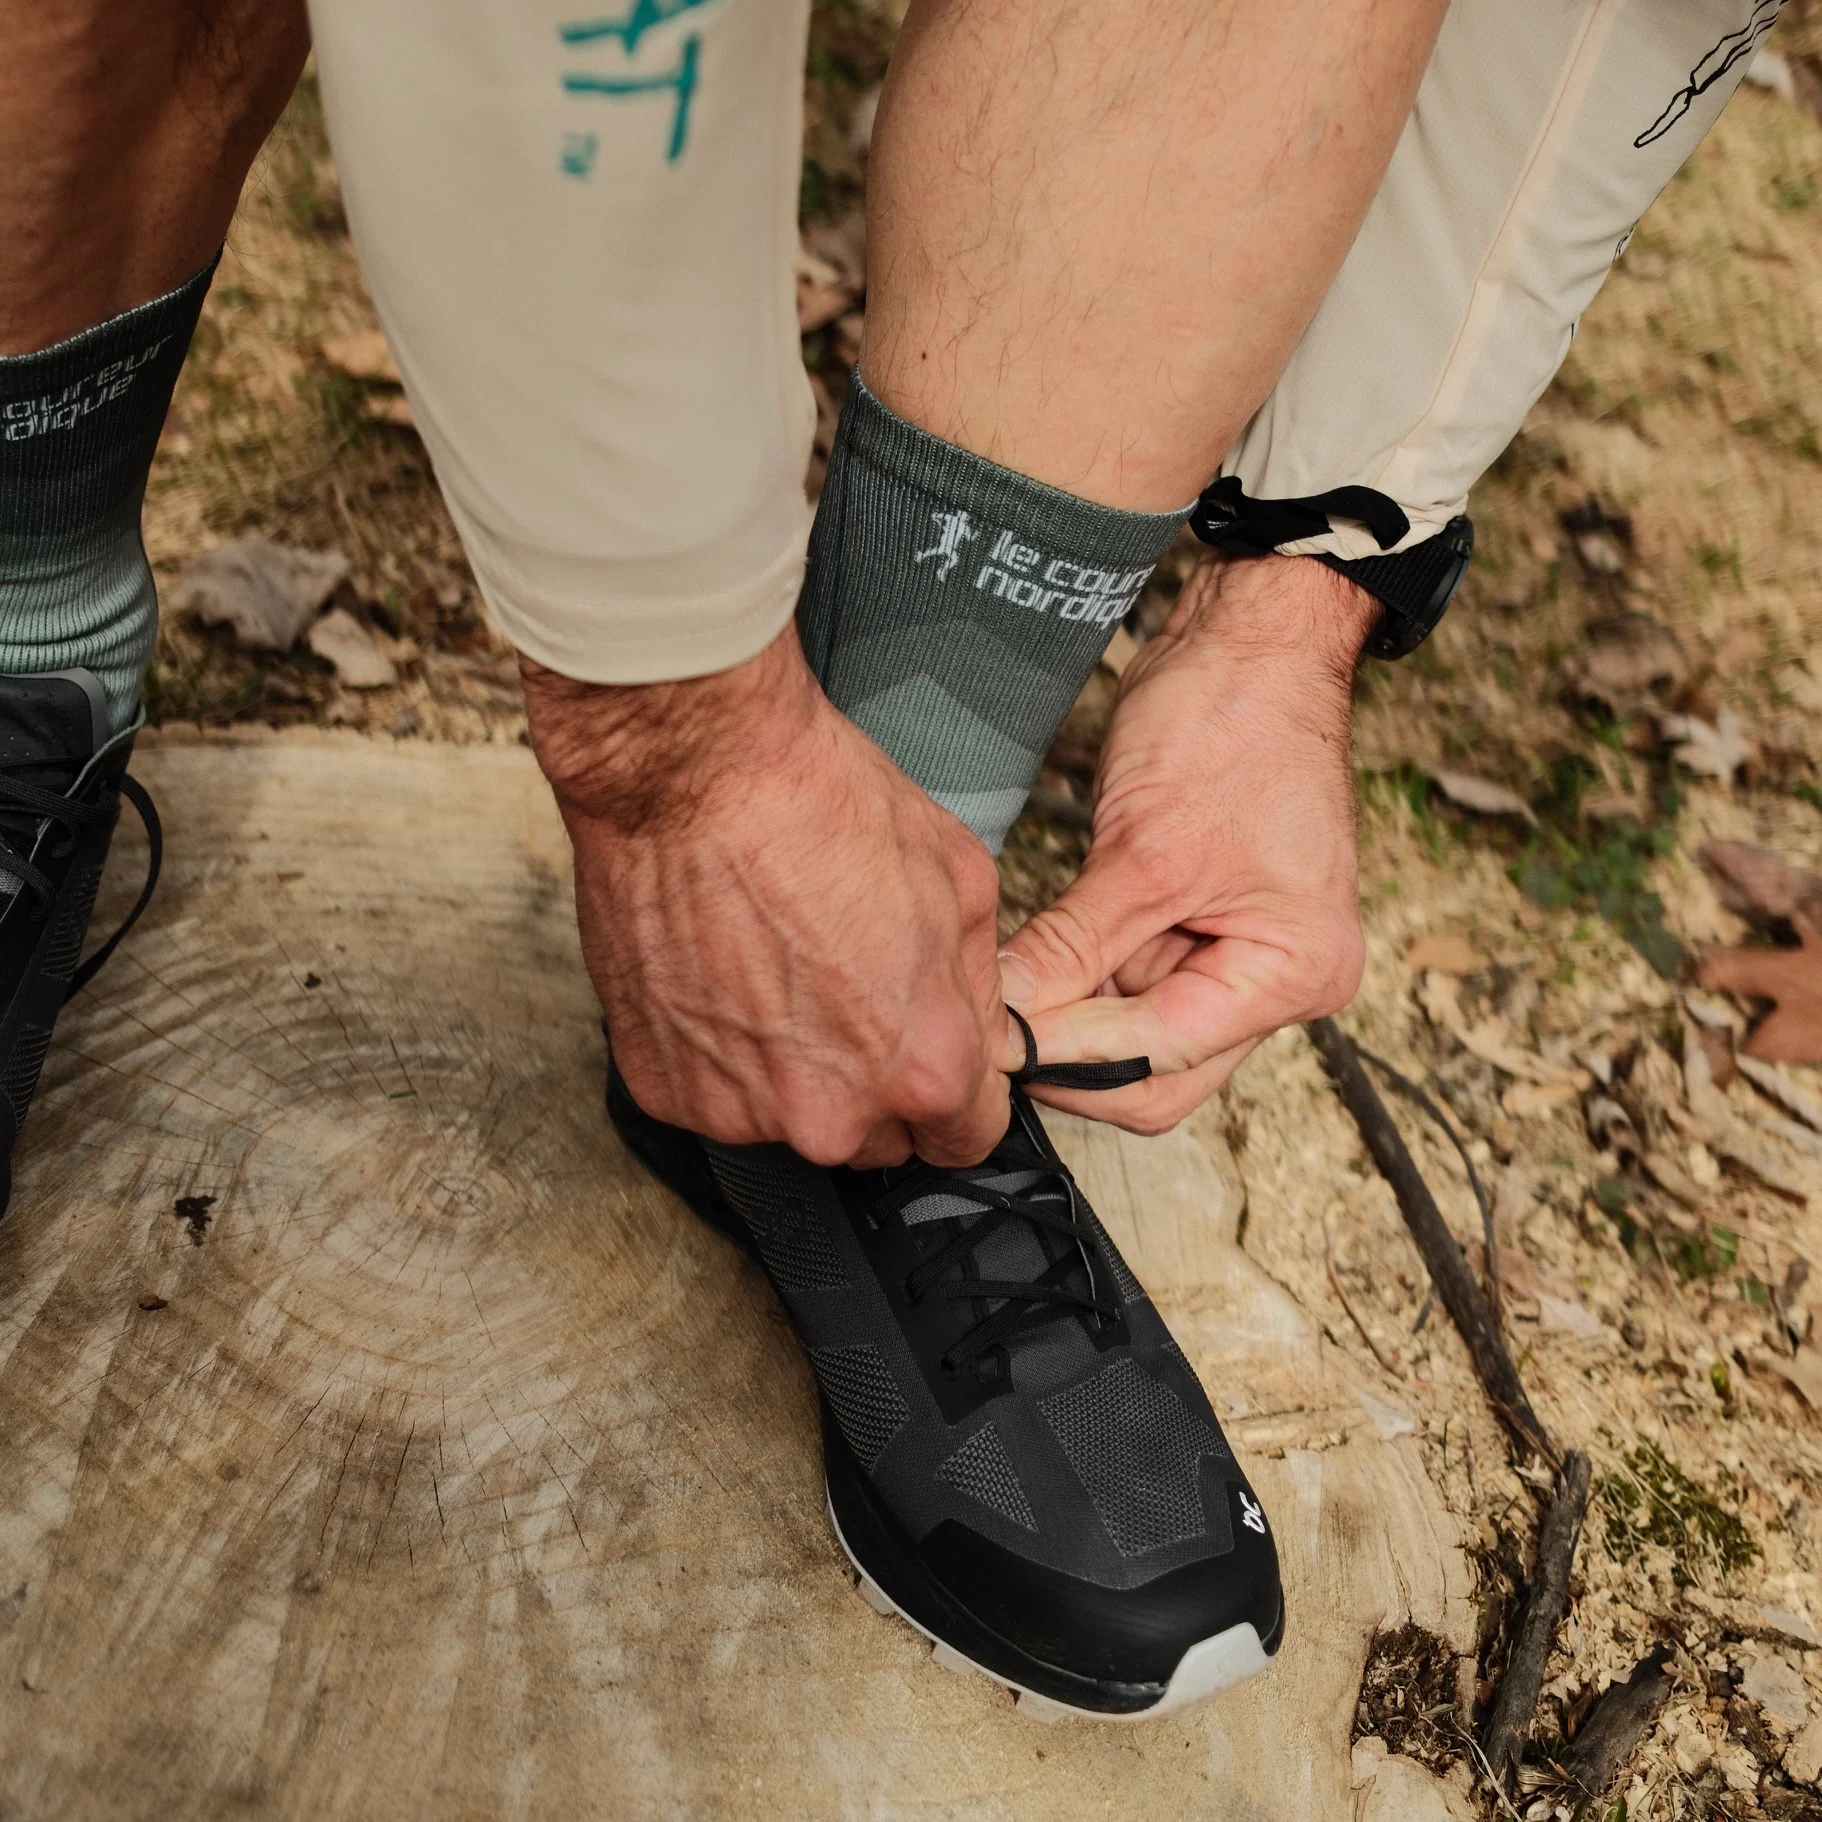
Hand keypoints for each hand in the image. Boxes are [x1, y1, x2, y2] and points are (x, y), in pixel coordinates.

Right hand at [522, 627, 1021, 1168]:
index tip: (936, 1051)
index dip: (960, 1090)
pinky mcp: (664, 1090)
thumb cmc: (824, 809)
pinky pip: (713, 1092)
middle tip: (845, 988)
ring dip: (792, 1068)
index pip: (966, 1138)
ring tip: (773, 968)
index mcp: (924, 1071)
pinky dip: (719, 1053)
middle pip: (877, 1138)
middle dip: (875, 1081)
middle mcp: (831, 1115)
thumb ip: (981, 989)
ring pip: (790, 1118)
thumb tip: (981, 1032)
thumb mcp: (962, 882)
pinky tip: (720, 975)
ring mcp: (739, 1111)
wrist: (694, 774)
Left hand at [997, 554, 1373, 1133]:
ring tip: (999, 983)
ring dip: (1069, 1010)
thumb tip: (1008, 1013)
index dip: (1072, 1052)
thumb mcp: (1145, 846)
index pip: (1164, 1051)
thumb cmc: (1235, 723)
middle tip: (990, 1035)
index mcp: (1294, 971)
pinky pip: (1128, 977)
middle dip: (1074, 1055)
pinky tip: (1030, 954)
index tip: (993, 1045)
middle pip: (1158, 1070)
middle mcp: (1278, 979)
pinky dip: (1079, 971)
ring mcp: (1237, 954)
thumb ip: (1075, 944)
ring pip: (1134, 1030)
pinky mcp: (1196, 925)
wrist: (1250, 644)